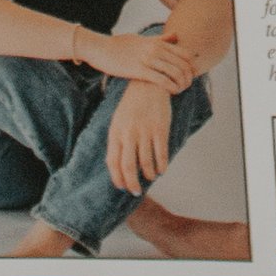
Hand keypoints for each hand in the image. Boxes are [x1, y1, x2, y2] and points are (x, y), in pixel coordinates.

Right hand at [91, 25, 193, 93]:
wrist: (100, 48)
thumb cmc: (120, 44)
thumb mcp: (142, 38)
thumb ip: (160, 39)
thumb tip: (175, 35)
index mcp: (158, 42)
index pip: (185, 54)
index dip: (192, 66)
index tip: (190, 75)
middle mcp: (156, 49)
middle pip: (183, 64)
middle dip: (189, 77)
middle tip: (187, 86)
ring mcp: (148, 59)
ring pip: (175, 72)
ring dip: (182, 84)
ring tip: (180, 90)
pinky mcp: (139, 70)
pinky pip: (162, 80)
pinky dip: (171, 87)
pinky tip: (172, 93)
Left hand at [105, 78, 175, 197]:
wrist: (148, 84)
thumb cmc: (132, 106)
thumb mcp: (119, 121)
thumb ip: (118, 141)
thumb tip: (119, 166)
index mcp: (116, 132)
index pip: (113, 161)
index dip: (117, 178)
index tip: (122, 187)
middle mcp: (128, 133)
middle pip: (128, 166)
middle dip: (132, 183)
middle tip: (136, 191)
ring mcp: (144, 131)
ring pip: (146, 162)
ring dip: (148, 174)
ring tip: (151, 177)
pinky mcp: (160, 128)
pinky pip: (160, 152)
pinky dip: (161, 165)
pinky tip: (162, 170)